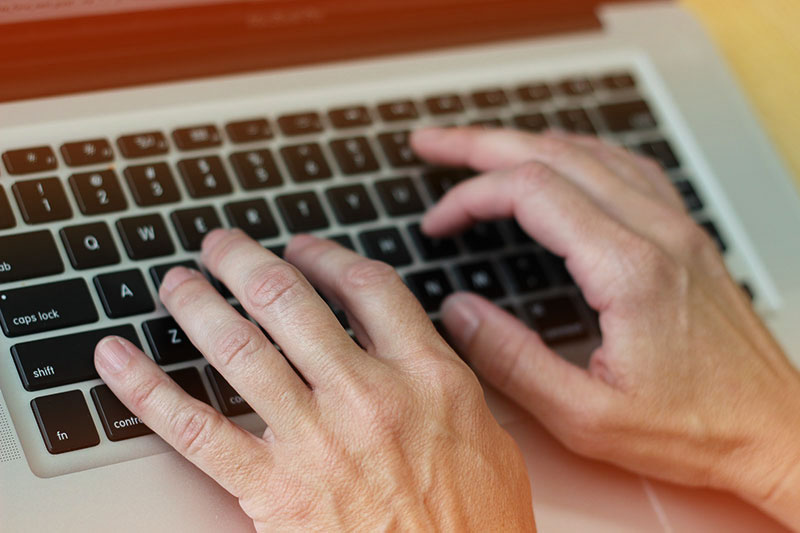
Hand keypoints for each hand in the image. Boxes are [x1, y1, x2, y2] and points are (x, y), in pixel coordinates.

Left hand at [94, 230, 534, 530]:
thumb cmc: (475, 526)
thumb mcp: (490, 439)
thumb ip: (453, 378)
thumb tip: (431, 334)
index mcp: (426, 376)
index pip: (365, 287)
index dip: (325, 255)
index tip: (302, 248)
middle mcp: (366, 395)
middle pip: (289, 301)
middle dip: (245, 262)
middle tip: (222, 246)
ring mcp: (315, 439)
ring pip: (238, 348)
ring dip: (196, 305)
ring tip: (175, 282)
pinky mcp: (272, 489)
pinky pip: (194, 428)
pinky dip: (146, 389)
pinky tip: (117, 360)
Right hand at [412, 127, 799, 528]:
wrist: (775, 428)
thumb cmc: (694, 428)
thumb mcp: (586, 416)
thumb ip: (512, 361)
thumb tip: (458, 312)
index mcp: (628, 269)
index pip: (531, 192)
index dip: (470, 197)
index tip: (437, 223)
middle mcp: (655, 231)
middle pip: (552, 153)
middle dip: (479, 145)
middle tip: (430, 144)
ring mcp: (676, 225)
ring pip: (588, 151)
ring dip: (524, 142)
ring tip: (478, 146)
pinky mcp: (685, 233)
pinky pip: (625, 166)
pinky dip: (576, 152)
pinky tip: (557, 158)